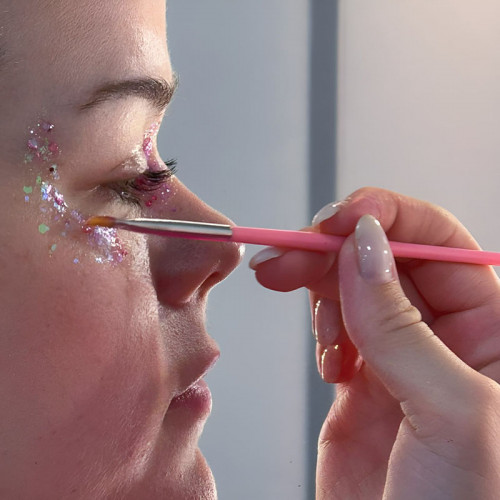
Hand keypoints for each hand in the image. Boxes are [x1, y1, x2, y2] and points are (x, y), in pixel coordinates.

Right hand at [249, 188, 499, 498]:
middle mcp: (446, 338)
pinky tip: (326, 354)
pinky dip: (318, 325)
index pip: (440, 244)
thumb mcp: (453, 413)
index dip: (391, 219)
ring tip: (285, 284)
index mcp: (494, 333)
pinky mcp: (361, 382)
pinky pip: (334, 327)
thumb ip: (402, 326)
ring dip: (316, 278)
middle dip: (334, 246)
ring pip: (351, 287)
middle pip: (384, 259)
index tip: (345, 217)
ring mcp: (399, 358)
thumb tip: (362, 249)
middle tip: (291, 250)